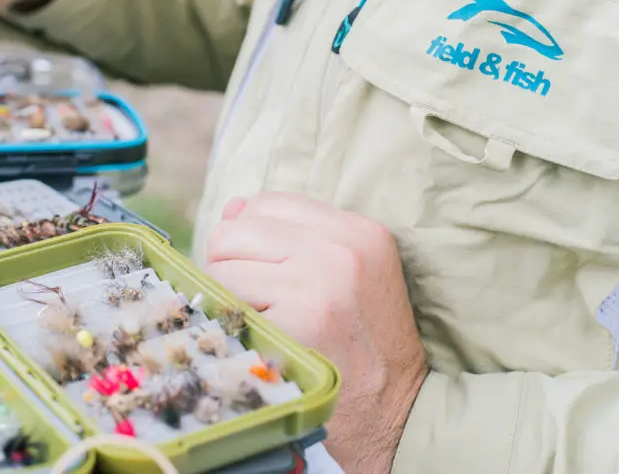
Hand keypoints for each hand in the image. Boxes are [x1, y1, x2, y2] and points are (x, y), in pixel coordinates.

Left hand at [206, 192, 426, 472]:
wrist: (395, 415)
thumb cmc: (362, 346)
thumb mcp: (346, 274)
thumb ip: (290, 235)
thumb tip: (233, 208)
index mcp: (357, 230)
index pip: (267, 202)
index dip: (250, 236)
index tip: (264, 270)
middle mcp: (340, 247)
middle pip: (236, 230)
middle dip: (230, 265)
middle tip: (259, 302)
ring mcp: (318, 281)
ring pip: (223, 265)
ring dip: (229, 296)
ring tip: (267, 321)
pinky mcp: (297, 317)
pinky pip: (226, 302)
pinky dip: (233, 323)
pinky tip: (266, 341)